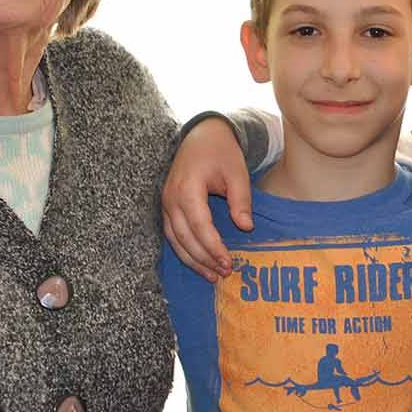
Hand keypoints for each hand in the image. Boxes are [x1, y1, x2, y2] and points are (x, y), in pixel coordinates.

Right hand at [161, 118, 252, 280]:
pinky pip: (172, 235)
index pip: (199, 225)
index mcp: (188, 188)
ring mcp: (165, 203)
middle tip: (224, 273)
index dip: (213, 247)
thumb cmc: (221, 152)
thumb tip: (246, 227)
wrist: (202, 135)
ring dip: (193, 260)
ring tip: (213, 276)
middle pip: (185, 238)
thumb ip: (241, 200)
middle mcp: (171, 198)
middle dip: (204, 258)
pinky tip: (199, 263)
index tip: (228, 262)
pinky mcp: (167, 207)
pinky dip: (185, 251)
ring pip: (175, 240)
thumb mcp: (237, 172)